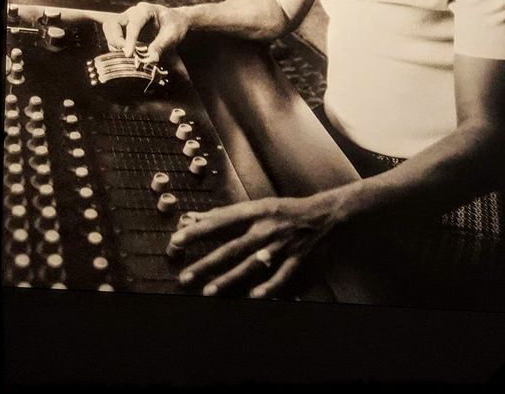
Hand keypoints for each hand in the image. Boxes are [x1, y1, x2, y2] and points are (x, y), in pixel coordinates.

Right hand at [102, 2, 189, 61]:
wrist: (177, 22)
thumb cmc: (175, 25)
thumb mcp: (172, 35)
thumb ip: (161, 45)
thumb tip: (151, 59)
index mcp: (145, 10)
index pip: (133, 24)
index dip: (129, 40)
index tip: (129, 54)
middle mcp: (132, 13)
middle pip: (113, 23)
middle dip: (116, 40)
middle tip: (127, 54)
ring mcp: (126, 20)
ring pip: (109, 28)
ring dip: (114, 43)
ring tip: (127, 55)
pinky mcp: (124, 29)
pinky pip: (112, 35)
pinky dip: (115, 45)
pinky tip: (124, 54)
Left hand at [171, 192, 342, 298]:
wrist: (326, 214)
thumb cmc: (287, 210)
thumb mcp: (260, 206)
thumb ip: (230, 214)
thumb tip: (200, 217)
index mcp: (257, 211)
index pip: (222, 220)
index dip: (199, 230)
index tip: (178, 238)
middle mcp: (267, 227)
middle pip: (232, 247)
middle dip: (207, 262)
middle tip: (186, 275)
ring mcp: (282, 245)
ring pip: (251, 265)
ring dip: (229, 279)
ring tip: (208, 291)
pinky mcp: (297, 259)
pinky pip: (280, 276)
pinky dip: (268, 287)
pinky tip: (253, 298)